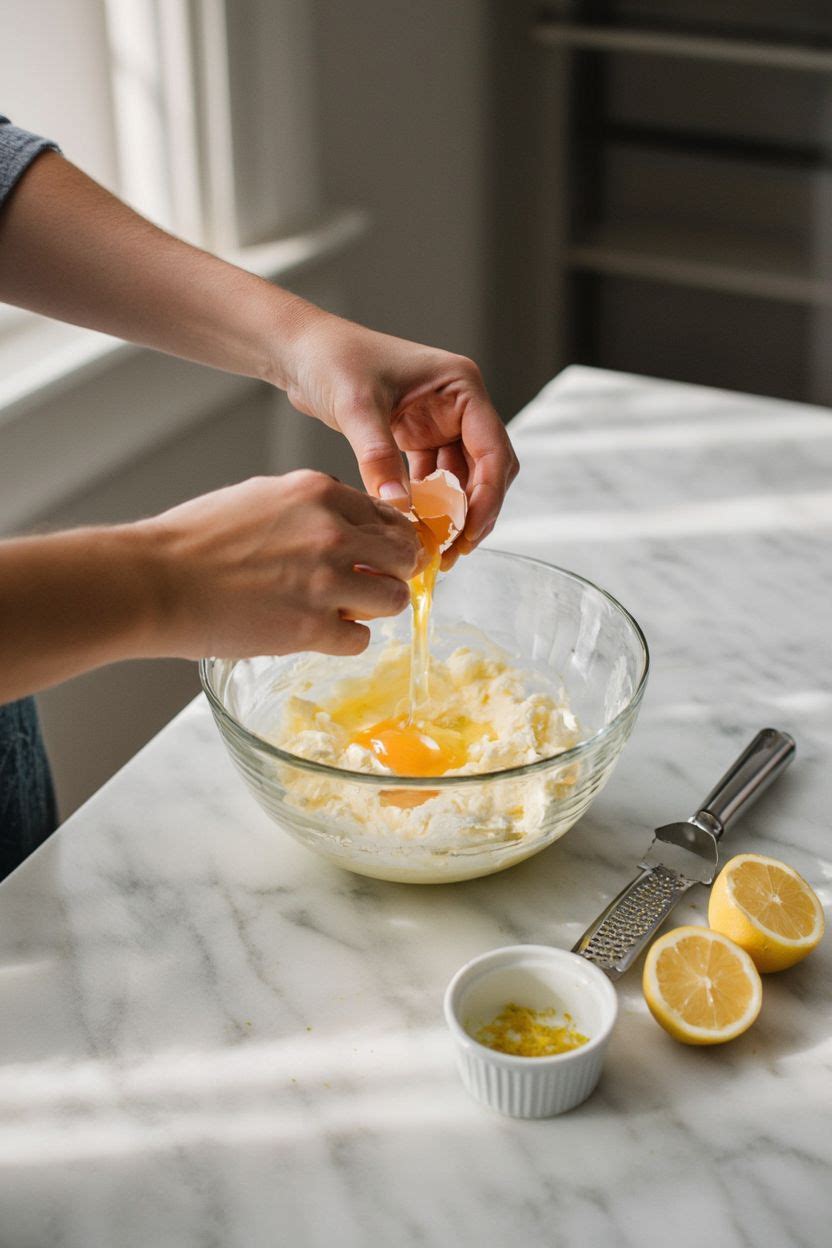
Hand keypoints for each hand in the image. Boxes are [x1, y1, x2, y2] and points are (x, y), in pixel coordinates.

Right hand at [142, 471, 422, 657]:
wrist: (153, 581)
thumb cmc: (192, 541)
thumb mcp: (259, 497)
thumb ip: (309, 507)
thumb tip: (343, 522)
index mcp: (318, 492)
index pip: (387, 514)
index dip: (387, 539)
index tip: (381, 555)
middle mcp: (332, 531)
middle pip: (404, 555)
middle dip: (392, 573)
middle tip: (372, 586)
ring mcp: (326, 581)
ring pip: (394, 599)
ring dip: (374, 609)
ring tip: (344, 612)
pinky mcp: (312, 627)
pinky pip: (360, 640)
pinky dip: (344, 640)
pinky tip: (317, 634)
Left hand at [279, 310, 518, 563]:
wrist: (301, 352)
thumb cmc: (332, 359)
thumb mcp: (356, 407)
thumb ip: (379, 456)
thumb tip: (399, 508)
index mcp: (461, 386)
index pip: (493, 449)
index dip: (488, 495)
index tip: (469, 533)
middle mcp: (459, 405)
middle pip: (487, 469)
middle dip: (474, 512)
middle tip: (452, 552)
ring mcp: (441, 422)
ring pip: (462, 480)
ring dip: (452, 514)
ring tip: (432, 549)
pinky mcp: (419, 438)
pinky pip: (434, 481)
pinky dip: (428, 506)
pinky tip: (413, 529)